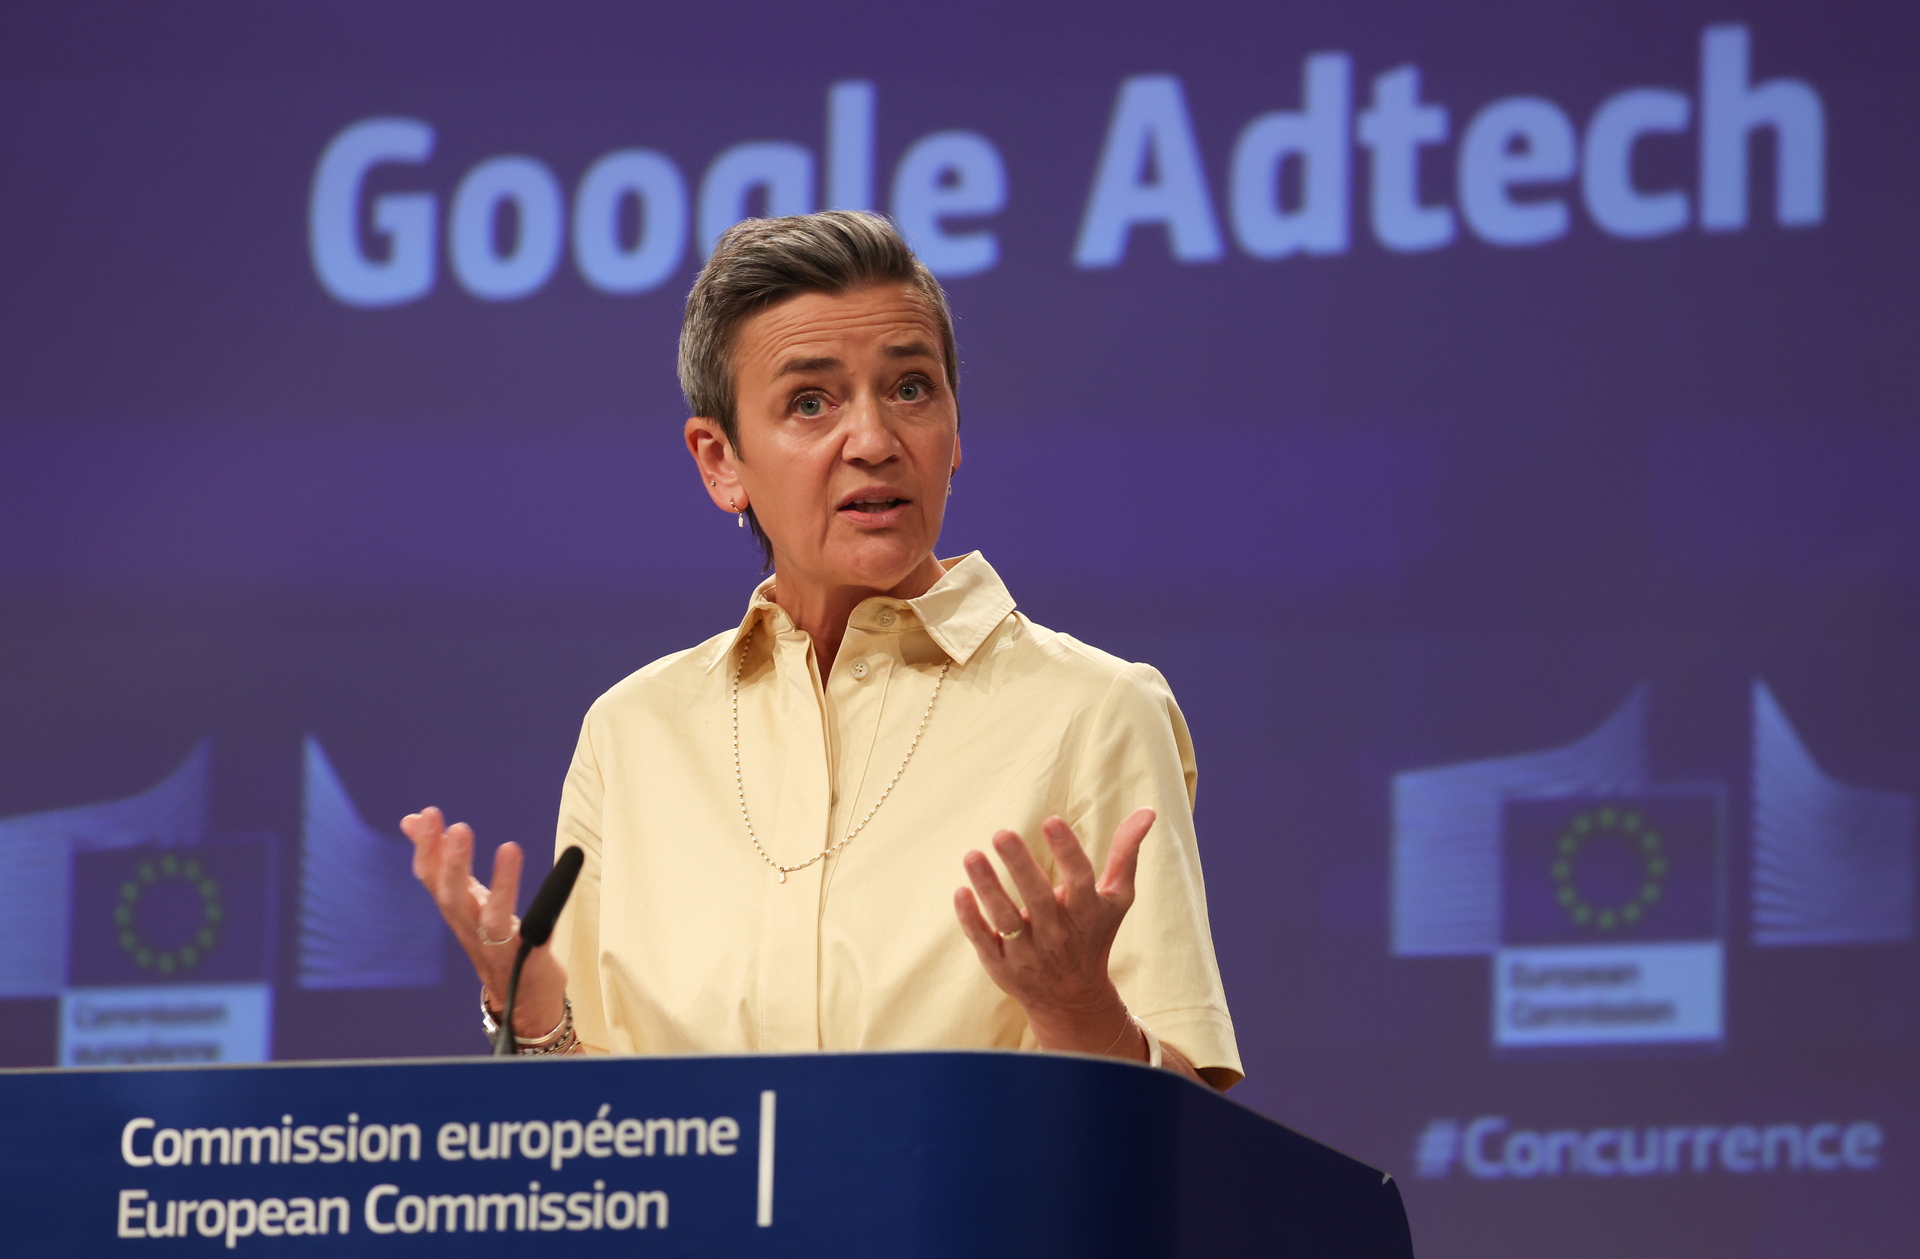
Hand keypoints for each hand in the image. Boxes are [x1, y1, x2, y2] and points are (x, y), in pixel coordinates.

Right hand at [401, 806, 566, 1038]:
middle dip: (452, 863)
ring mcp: (499, 946)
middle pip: (452, 897)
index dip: (426, 848)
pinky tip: (559, 889)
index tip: (427, 814)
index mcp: (457, 908)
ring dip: (500, 884)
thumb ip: (443, 859)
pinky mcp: (529, 959)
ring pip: (492, 918)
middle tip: (458, 827)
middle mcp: (470, 927)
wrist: (520, 996)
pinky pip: (536, 938)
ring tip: (510, 848)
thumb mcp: (466, 894)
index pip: (431, 877)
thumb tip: (412, 819)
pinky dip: (544, 920)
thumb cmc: (492, 937)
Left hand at [953, 808, 1153, 1058]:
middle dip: (1020, 865)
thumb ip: (1126, 853)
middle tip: (1001, 832)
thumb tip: (1148, 810)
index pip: (1079, 879)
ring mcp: (1028, 952)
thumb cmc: (1094, 934)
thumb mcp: (1117, 898)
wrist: (1073, 999)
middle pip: (1038, 898)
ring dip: (988, 888)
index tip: (1051, 820)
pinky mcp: (1001, 965)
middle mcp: (1057, 933)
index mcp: (1086, 912)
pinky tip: (960, 892)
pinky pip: (983, 941)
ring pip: (1006, 919)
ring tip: (971, 855)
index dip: (1067, 850)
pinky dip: (971, 920)